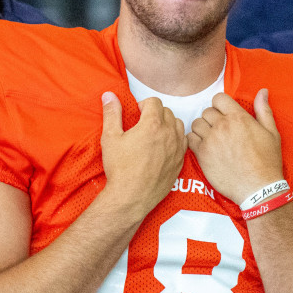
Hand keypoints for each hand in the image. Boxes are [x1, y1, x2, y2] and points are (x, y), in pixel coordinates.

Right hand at [99, 91, 185, 216]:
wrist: (131, 197)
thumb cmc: (120, 168)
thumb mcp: (110, 138)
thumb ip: (112, 113)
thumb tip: (109, 95)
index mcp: (152, 124)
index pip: (155, 102)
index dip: (144, 105)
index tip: (137, 114)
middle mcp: (169, 134)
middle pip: (167, 112)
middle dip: (155, 114)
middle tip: (142, 125)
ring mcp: (177, 148)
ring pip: (178, 125)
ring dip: (167, 125)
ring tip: (154, 134)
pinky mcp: (180, 161)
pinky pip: (183, 142)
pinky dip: (175, 139)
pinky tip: (163, 147)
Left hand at [188, 89, 283, 204]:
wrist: (258, 188)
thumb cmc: (267, 161)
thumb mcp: (271, 132)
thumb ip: (263, 110)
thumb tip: (262, 91)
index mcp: (238, 117)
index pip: (218, 98)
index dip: (221, 105)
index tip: (226, 115)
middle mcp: (222, 126)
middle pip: (206, 111)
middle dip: (213, 118)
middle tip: (221, 130)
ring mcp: (210, 140)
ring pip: (196, 124)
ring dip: (203, 129)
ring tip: (212, 138)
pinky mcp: (202, 155)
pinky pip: (189, 139)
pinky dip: (194, 141)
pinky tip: (204, 147)